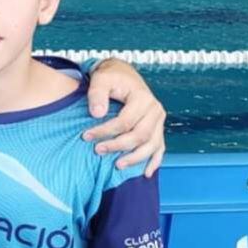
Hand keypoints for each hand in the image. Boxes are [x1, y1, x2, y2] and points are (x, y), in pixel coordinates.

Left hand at [82, 59, 166, 175]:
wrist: (123, 74)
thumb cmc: (112, 76)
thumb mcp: (101, 79)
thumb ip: (97, 94)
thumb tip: (97, 114)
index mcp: (143, 98)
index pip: (125, 122)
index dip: (105, 131)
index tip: (86, 136)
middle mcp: (155, 110)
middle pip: (140, 135)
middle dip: (118, 146)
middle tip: (97, 150)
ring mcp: (159, 121)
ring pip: (151, 145)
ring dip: (135, 158)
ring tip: (117, 165)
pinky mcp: (158, 128)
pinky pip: (160, 147)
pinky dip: (154, 161)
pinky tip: (146, 173)